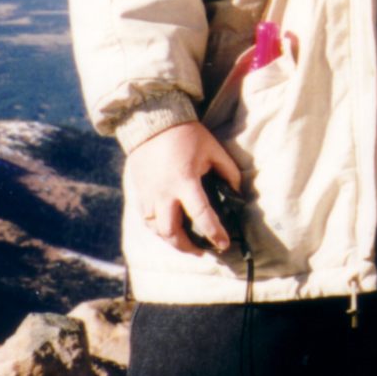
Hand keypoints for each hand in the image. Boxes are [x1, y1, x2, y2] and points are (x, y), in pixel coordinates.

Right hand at [125, 121, 241, 253]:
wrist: (152, 124)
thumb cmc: (187, 135)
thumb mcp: (214, 149)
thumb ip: (228, 172)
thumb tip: (238, 192)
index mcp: (185, 181)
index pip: (201, 215)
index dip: (214, 233)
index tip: (224, 245)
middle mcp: (163, 193)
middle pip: (172, 232)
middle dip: (188, 247)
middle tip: (203, 251)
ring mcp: (148, 195)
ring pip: (156, 230)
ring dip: (172, 241)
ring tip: (187, 244)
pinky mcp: (138, 193)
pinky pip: (146, 220)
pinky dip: (158, 230)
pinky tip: (170, 231)